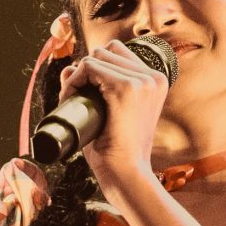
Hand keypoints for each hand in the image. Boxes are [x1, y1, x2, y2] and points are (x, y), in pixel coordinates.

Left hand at [59, 40, 169, 192]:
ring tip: (74, 102)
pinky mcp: (126, 88)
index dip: (97, 68)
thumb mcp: (111, 113)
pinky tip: (72, 99)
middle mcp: (153, 77)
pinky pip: (89, 67)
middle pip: (106, 51)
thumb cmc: (116, 150)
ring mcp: (141, 81)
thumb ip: (96, 89)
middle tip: (76, 99)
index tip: (87, 94)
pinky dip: (74, 81)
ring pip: (96, 57)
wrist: (126, 173)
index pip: (118, 52)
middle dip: (86, 71)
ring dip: (77, 77)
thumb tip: (69, 68)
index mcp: (156, 81)